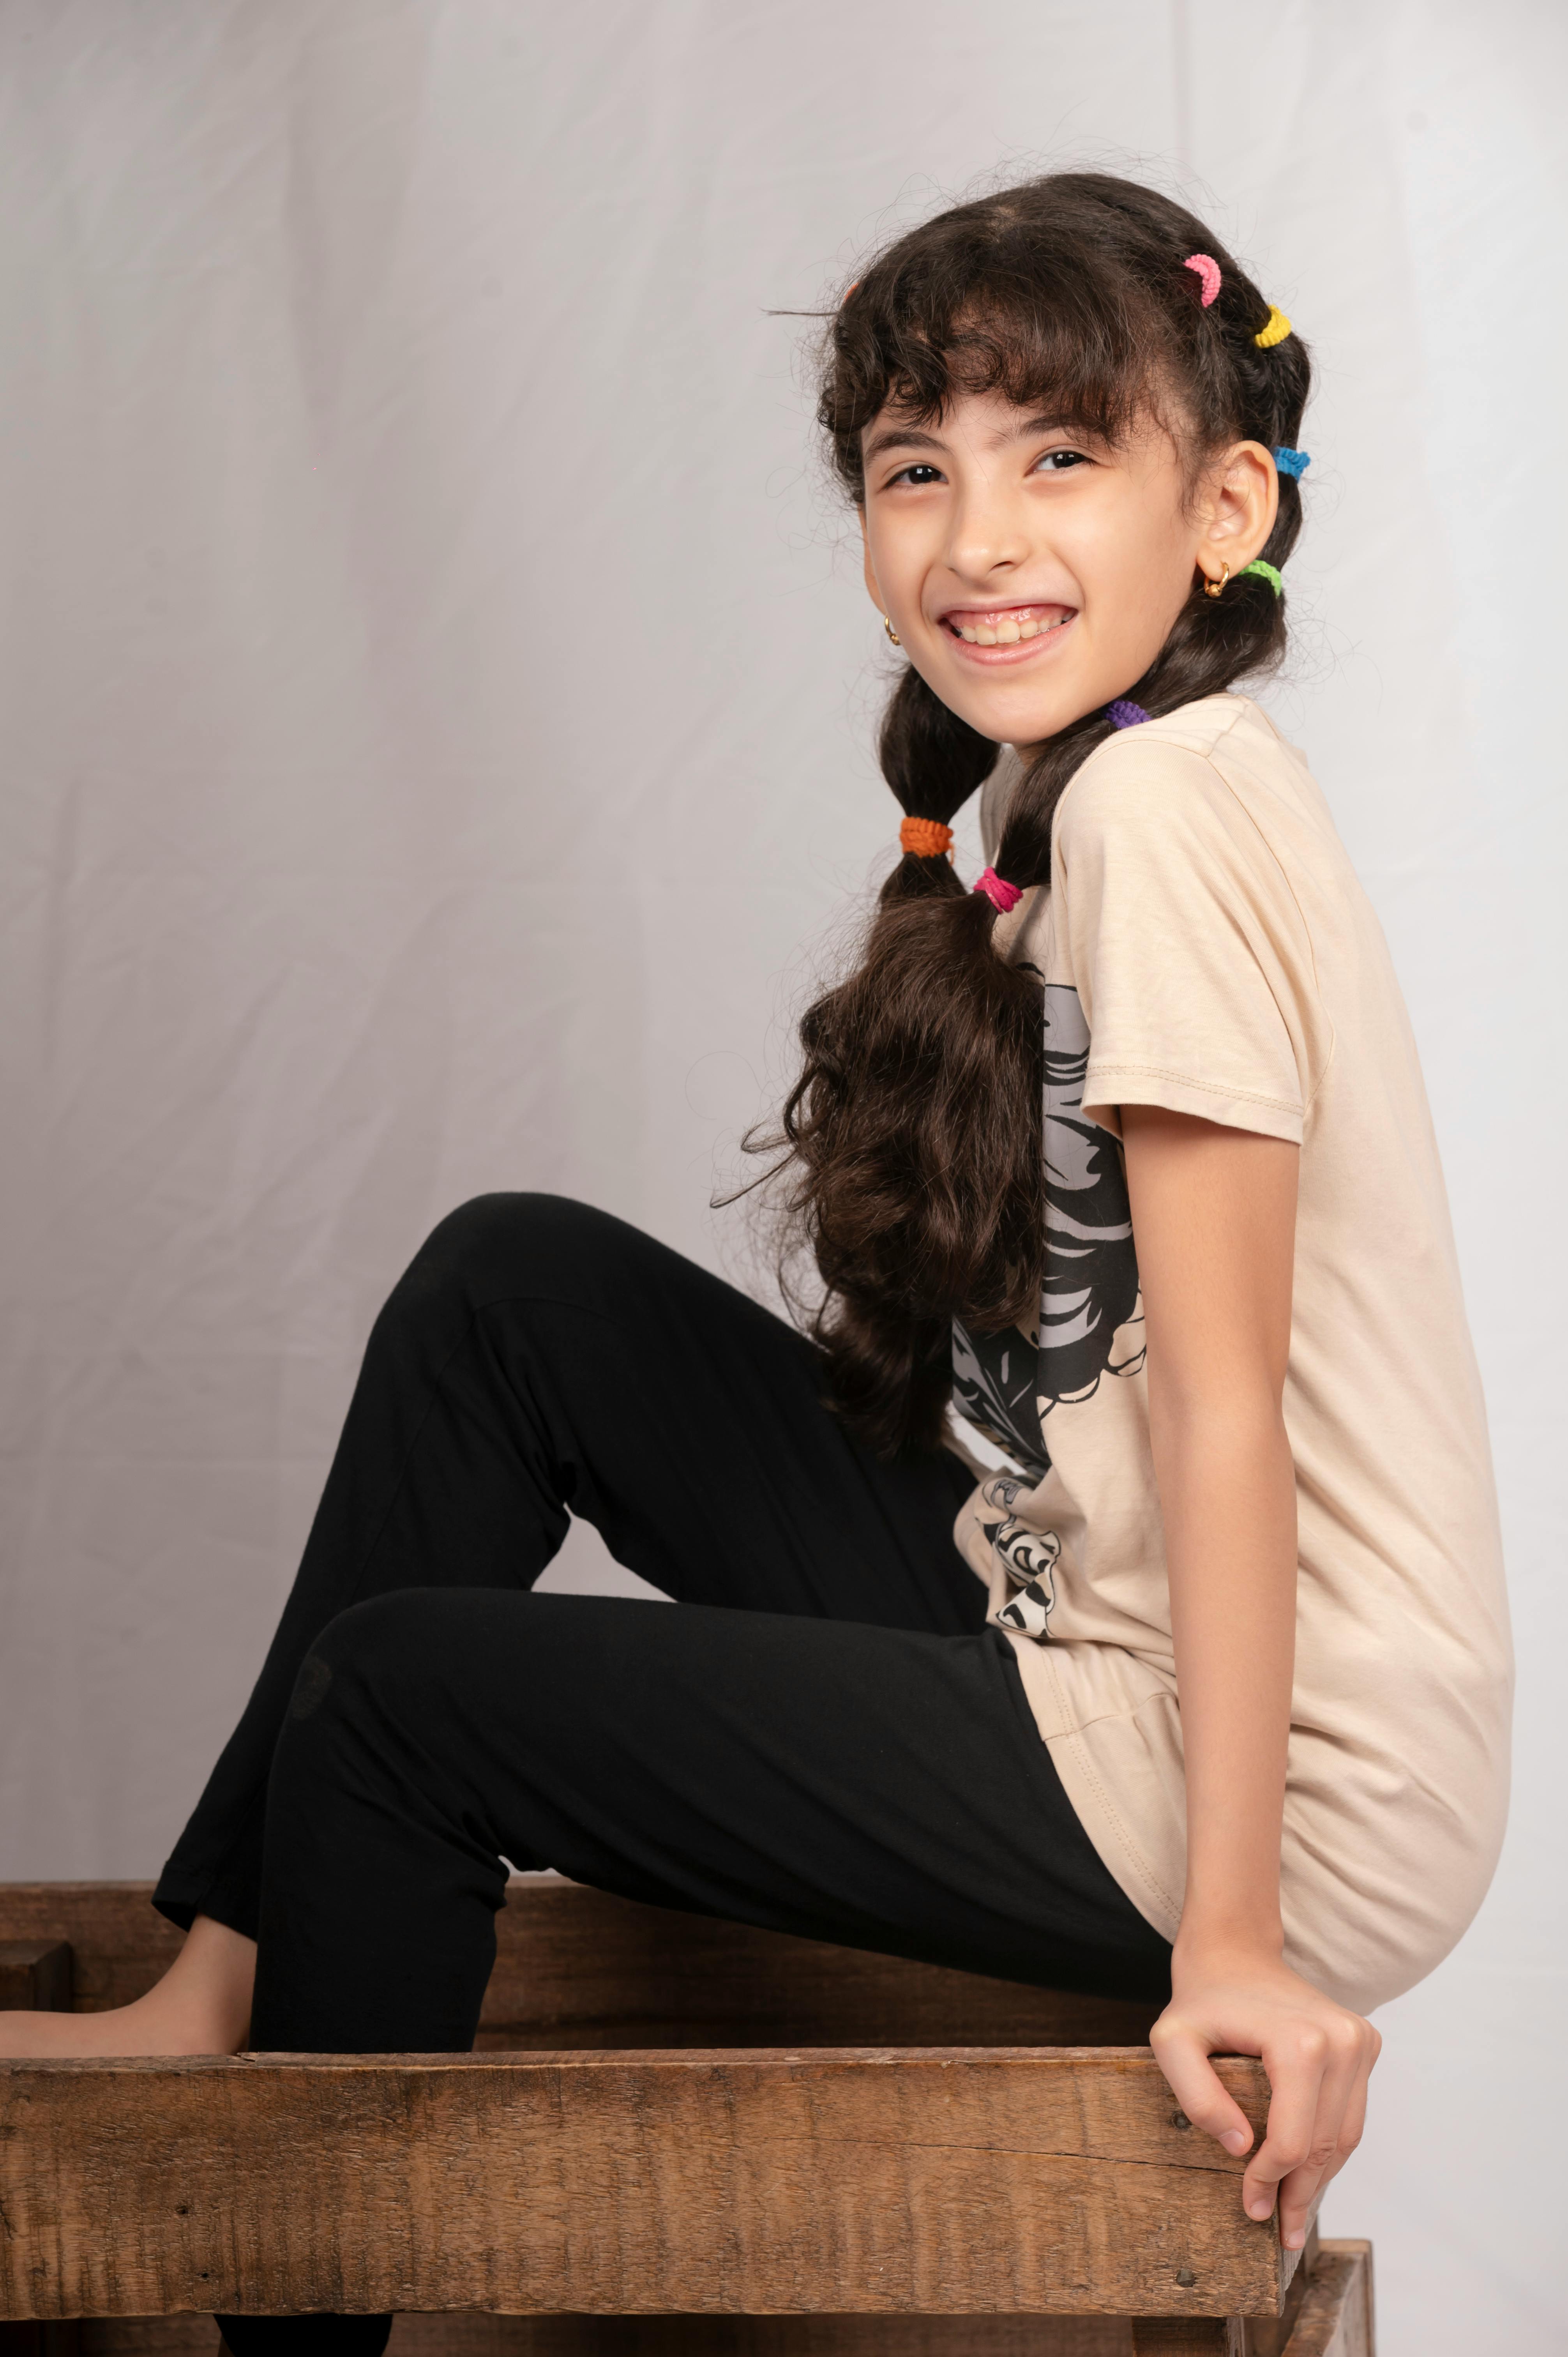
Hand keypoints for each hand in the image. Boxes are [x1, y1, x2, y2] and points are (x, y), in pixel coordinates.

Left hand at [1150, 1940, 1380, 2249]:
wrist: (1234, 1951)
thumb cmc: (1201, 1999)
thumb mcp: (1171, 2043)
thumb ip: (1197, 2096)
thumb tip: (1240, 2148)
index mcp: (1301, 2041)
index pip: (1293, 2139)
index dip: (1271, 2181)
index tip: (1250, 2207)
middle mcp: (1342, 2039)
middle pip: (1324, 2144)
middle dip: (1300, 2194)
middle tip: (1282, 2234)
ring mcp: (1359, 2039)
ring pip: (1346, 2136)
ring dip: (1320, 2180)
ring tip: (1296, 2215)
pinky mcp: (1364, 2043)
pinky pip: (1351, 2115)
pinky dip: (1330, 2149)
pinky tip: (1308, 2174)